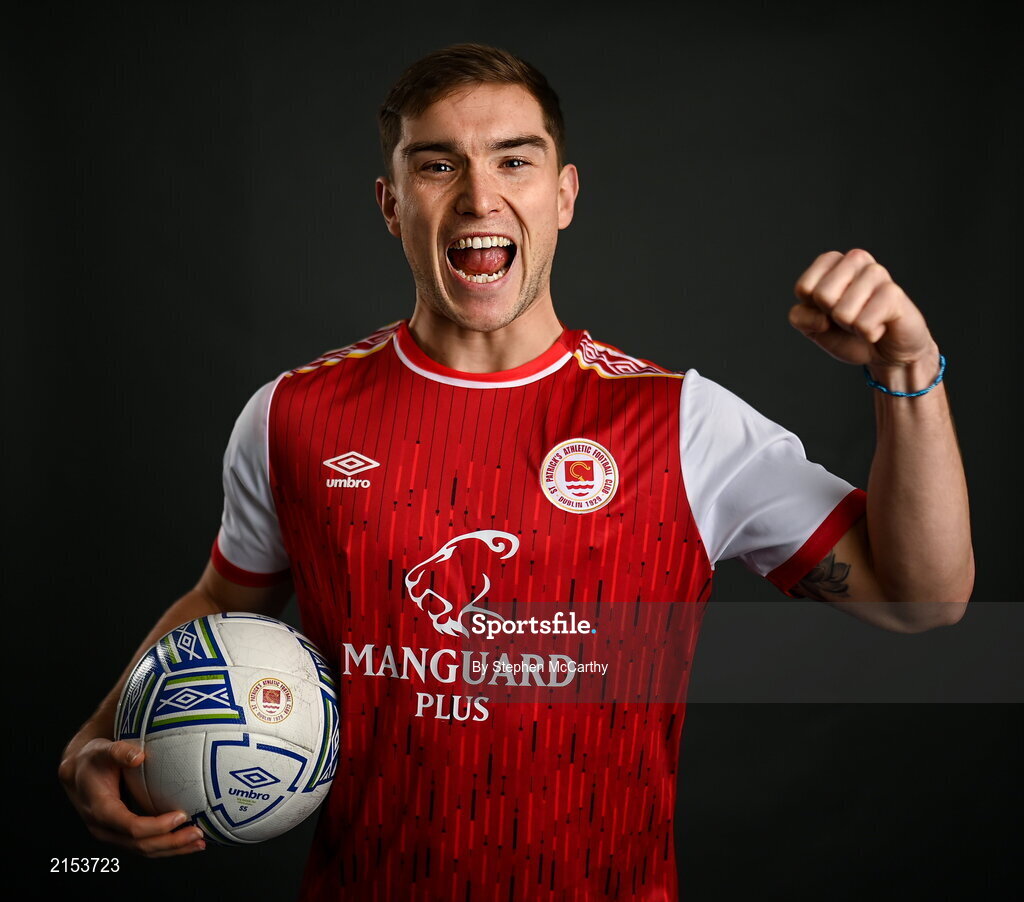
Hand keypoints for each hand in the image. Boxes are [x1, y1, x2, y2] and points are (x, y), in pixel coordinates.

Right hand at [59, 735, 205, 856]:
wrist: (78, 773)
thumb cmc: (93, 760)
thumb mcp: (103, 751)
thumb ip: (119, 751)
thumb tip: (139, 756)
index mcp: (101, 810)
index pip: (131, 826)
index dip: (157, 825)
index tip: (181, 816)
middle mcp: (105, 829)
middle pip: (140, 844)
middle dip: (171, 842)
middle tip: (198, 833)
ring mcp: (113, 835)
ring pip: (144, 850)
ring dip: (172, 848)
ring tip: (199, 842)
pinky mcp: (121, 835)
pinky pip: (145, 845)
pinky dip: (167, 845)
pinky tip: (187, 841)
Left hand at [789, 249, 936, 369]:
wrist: (883, 352)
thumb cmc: (847, 334)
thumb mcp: (812, 327)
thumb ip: (800, 317)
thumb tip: (822, 318)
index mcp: (832, 262)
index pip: (803, 288)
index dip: (813, 309)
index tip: (829, 310)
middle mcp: (856, 260)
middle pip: (822, 296)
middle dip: (832, 316)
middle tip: (850, 315)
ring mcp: (877, 273)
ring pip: (843, 312)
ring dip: (852, 326)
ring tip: (866, 319)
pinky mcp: (894, 292)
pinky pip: (863, 324)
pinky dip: (867, 333)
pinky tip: (880, 326)